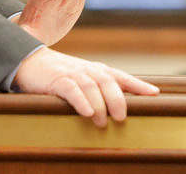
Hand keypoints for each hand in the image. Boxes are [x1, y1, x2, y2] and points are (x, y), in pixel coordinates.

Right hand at [12, 47, 159, 126]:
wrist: (31, 61)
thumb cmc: (61, 74)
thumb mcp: (83, 78)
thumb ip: (100, 88)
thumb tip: (121, 107)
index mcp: (96, 70)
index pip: (120, 76)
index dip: (137, 85)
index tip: (154, 94)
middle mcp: (88, 70)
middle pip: (108, 82)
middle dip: (117, 99)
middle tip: (121, 118)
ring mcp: (73, 73)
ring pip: (92, 87)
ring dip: (99, 105)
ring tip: (103, 123)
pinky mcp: (57, 80)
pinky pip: (71, 90)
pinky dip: (81, 101)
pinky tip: (87, 113)